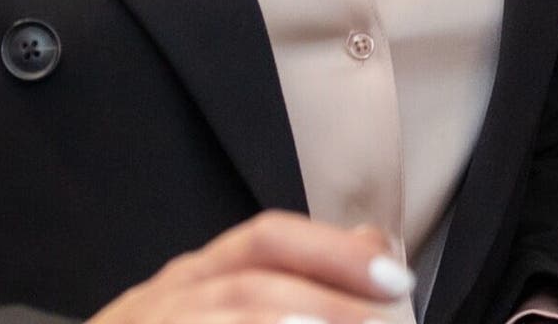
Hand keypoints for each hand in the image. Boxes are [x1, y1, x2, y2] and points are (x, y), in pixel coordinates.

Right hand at [87, 211, 416, 323]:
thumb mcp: (224, 308)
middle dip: (321, 296)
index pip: (263, 241)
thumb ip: (295, 282)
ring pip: (219, 312)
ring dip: (280, 321)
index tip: (396, 277)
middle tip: (384, 316)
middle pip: (246, 283)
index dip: (332, 252)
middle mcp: (161, 302)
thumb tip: (375, 244)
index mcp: (190, 279)